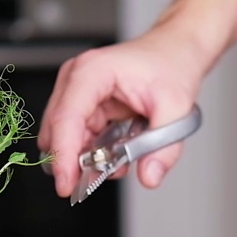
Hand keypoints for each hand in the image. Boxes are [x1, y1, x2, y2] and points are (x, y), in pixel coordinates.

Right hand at [38, 26, 207, 197]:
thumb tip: (148, 176)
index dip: (63, 154)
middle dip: (74, 160)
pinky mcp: (84, 104)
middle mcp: (77, 78)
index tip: (65, 184)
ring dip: (87, 156)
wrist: (176, 52)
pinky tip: (115, 154)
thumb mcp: (177, 109)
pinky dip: (93, 151)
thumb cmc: (172, 66)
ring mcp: (77, 91)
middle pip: (59, 129)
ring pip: (67, 136)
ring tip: (117, 161)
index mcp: (93, 71)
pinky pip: (79, 136)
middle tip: (97, 179)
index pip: (66, 118)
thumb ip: (163, 147)